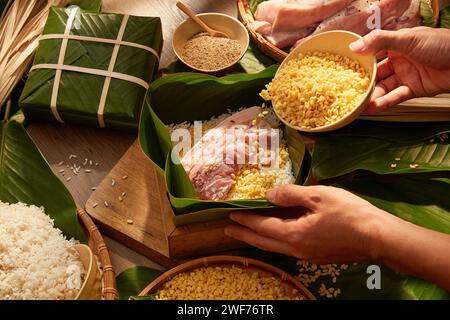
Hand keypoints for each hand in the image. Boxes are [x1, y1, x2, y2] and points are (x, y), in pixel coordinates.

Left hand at [225, 185, 392, 263]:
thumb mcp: (318, 196)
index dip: (245, 221)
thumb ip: (290, 194)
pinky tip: (277, 234)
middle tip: (228, 230)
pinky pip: (289, 248)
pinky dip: (276, 240)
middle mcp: (296, 249)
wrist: (378, 237)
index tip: (229, 216)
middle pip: (264, 242)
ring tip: (247, 232)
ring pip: (276, 247)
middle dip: (245, 235)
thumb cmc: (349, 213)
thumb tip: (269, 195)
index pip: (262, 227)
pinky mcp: (317, 256)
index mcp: (294, 234)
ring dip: (259, 239)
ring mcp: (307, 255)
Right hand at [349, 27, 449, 113]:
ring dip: (371, 95)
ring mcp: (406, 75)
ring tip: (358, 102)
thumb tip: (354, 46)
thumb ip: (380, 41)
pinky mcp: (413, 89)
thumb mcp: (407, 38)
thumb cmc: (442, 44)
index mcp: (396, 44)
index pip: (372, 52)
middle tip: (348, 90)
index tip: (343, 68)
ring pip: (383, 86)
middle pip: (376, 72)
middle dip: (362, 81)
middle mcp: (399, 60)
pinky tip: (372, 107)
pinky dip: (384, 102)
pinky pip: (395, 96)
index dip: (358, 60)